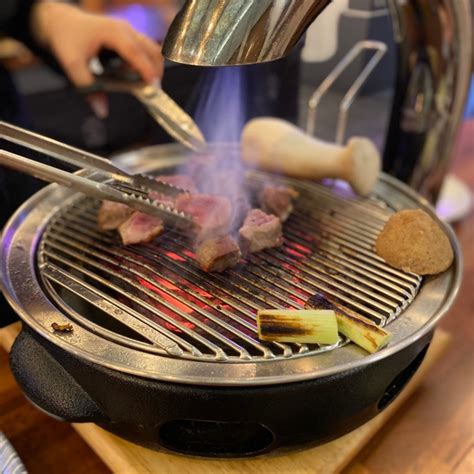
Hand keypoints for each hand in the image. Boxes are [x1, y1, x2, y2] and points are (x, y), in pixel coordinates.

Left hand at [30, 2, 162, 86]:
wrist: (61, 22)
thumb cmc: (66, 40)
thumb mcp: (72, 65)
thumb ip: (88, 88)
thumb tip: (102, 112)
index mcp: (113, 32)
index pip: (135, 51)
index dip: (146, 69)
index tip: (154, 86)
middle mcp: (125, 29)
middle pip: (152, 50)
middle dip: (155, 72)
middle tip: (150, 92)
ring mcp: (130, 32)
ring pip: (152, 51)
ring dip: (150, 70)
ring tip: (137, 85)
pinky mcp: (130, 37)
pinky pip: (145, 53)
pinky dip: (143, 66)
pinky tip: (127, 74)